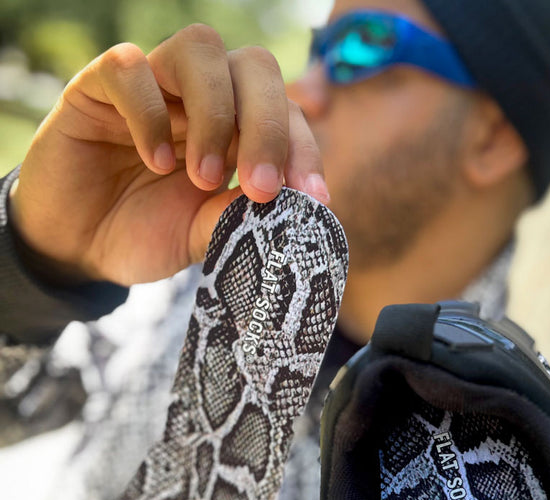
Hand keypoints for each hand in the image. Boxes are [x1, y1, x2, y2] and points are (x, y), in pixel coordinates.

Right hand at [8, 24, 328, 285]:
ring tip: (203, 176)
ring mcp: (154, 86)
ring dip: (214, 112)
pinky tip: (155, 162)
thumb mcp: (204, 234)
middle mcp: (202, 98)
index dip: (304, 150)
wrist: (80, 246)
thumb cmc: (148, 233)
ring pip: (200, 49)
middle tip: (262, 186)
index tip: (314, 198)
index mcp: (238, 130)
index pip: (288, 114)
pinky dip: (149, 113)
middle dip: (268, 126)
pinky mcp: (98, 87)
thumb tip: (292, 204)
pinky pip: (128, 67)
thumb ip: (241, 216)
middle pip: (255, 67)